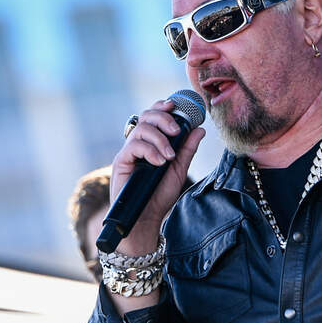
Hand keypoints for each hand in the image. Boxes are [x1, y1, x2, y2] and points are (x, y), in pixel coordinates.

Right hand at [109, 99, 205, 255]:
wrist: (146, 217)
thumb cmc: (160, 194)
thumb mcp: (179, 169)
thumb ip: (187, 149)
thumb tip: (200, 129)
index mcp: (151, 141)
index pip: (154, 116)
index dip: (163, 106)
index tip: (175, 105)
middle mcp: (139, 143)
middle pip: (146, 116)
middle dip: (163, 118)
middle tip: (176, 131)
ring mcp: (129, 151)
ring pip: (141, 129)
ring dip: (159, 138)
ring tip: (169, 156)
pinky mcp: (121, 161)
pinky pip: (134, 146)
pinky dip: (149, 151)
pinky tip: (159, 162)